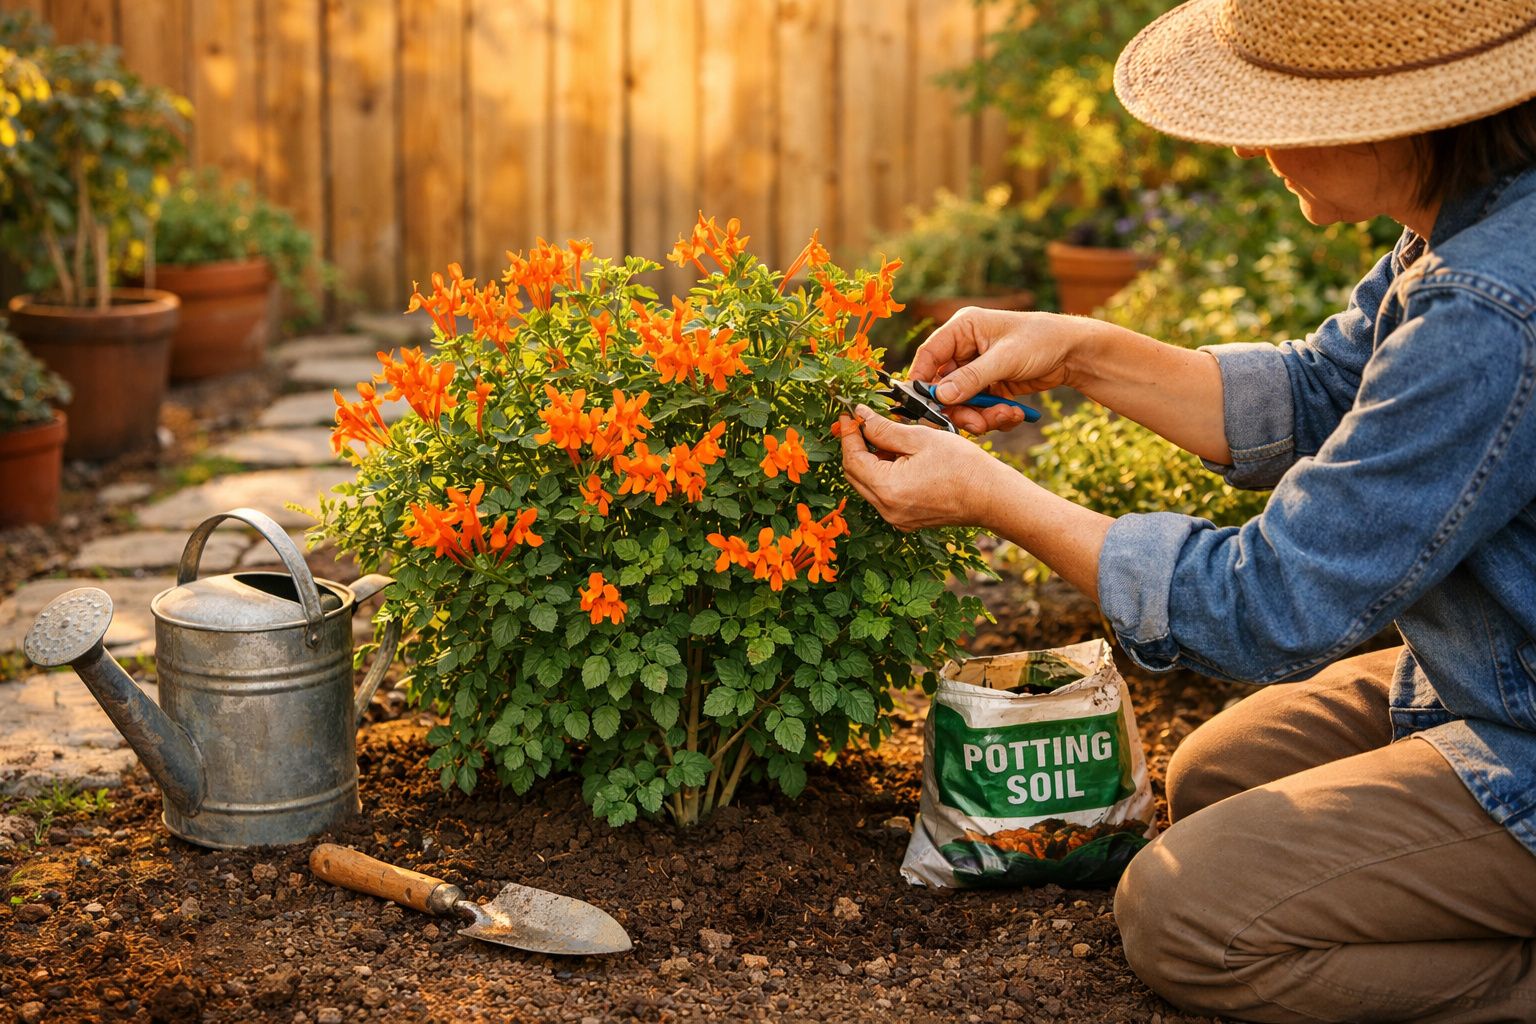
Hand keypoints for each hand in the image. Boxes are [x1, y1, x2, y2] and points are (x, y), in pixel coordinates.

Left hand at [838, 406, 1005, 530]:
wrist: (990, 496)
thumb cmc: (962, 465)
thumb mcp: (920, 438)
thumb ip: (884, 428)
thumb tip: (860, 416)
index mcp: (886, 488)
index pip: (851, 458)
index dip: (848, 433)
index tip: (848, 414)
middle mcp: (886, 509)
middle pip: (854, 474)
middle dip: (855, 446)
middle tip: (861, 422)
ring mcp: (896, 518)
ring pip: (868, 485)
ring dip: (870, 460)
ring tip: (885, 437)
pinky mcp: (906, 520)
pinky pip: (883, 495)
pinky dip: (883, 475)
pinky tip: (898, 457)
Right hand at [911, 308, 1092, 433]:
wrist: (1074, 352)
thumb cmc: (1041, 341)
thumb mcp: (1005, 358)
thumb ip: (971, 378)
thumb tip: (939, 396)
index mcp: (964, 328)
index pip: (929, 355)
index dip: (921, 380)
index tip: (920, 406)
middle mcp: (966, 348)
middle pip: (943, 386)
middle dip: (959, 408)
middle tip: (975, 425)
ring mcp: (977, 369)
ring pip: (962, 402)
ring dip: (980, 416)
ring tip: (1004, 416)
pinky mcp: (990, 386)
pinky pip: (980, 407)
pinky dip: (993, 416)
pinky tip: (1014, 413)